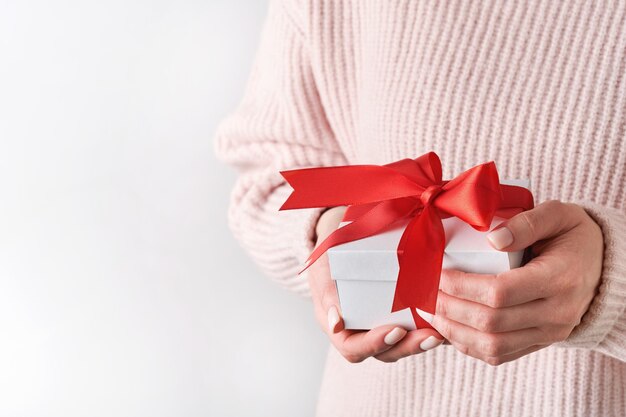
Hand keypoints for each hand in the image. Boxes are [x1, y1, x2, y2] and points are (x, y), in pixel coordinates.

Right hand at [308, 206, 443, 362]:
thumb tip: (335, 323)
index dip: (374, 345)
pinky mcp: (399, 314)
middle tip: (428, 337)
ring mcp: (380, 324)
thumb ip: (327, 294)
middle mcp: (360, 330)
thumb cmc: (329, 255)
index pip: (354, 348)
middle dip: (407, 347)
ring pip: (401, 344)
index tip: (395, 331)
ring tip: (440, 334)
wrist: (342, 237)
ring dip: (421, 341)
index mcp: (339, 326)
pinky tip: (448, 321)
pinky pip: (414, 328)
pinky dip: (430, 327)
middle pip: (384, 351)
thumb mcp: (323, 270)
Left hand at [431, 200, 603, 365]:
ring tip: (430, 313)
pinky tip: (449, 328)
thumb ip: (527, 223)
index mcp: (559, 279)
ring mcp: (550, 333)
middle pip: (492, 322)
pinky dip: (469, 345)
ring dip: (454, 332)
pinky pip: (500, 355)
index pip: (501, 292)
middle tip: (425, 293)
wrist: (603, 266)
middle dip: (450, 308)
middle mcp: (557, 313)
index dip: (462, 285)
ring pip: (493, 346)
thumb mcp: (558, 215)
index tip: (438, 273)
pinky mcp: (541, 342)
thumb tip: (492, 238)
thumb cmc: (574, 236)